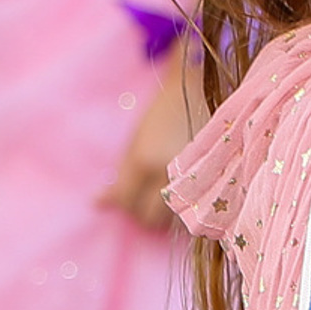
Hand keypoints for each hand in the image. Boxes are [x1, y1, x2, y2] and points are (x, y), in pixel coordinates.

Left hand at [98, 63, 198, 232]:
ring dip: (163, 210)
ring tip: (163, 190)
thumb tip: (98, 204)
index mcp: (145, 162)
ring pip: (171, 218)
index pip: (127, 202)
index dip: (122, 201)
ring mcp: (193, 179)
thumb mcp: (135, 141)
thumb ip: (119, 177)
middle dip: (142, 210)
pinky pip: (191, 207)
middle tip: (144, 193)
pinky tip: (182, 189)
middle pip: (148, 217)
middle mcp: (169, 174)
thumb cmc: (161, 113)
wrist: (199, 91)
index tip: (126, 191)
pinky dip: (183, 205)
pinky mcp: (212, 179)